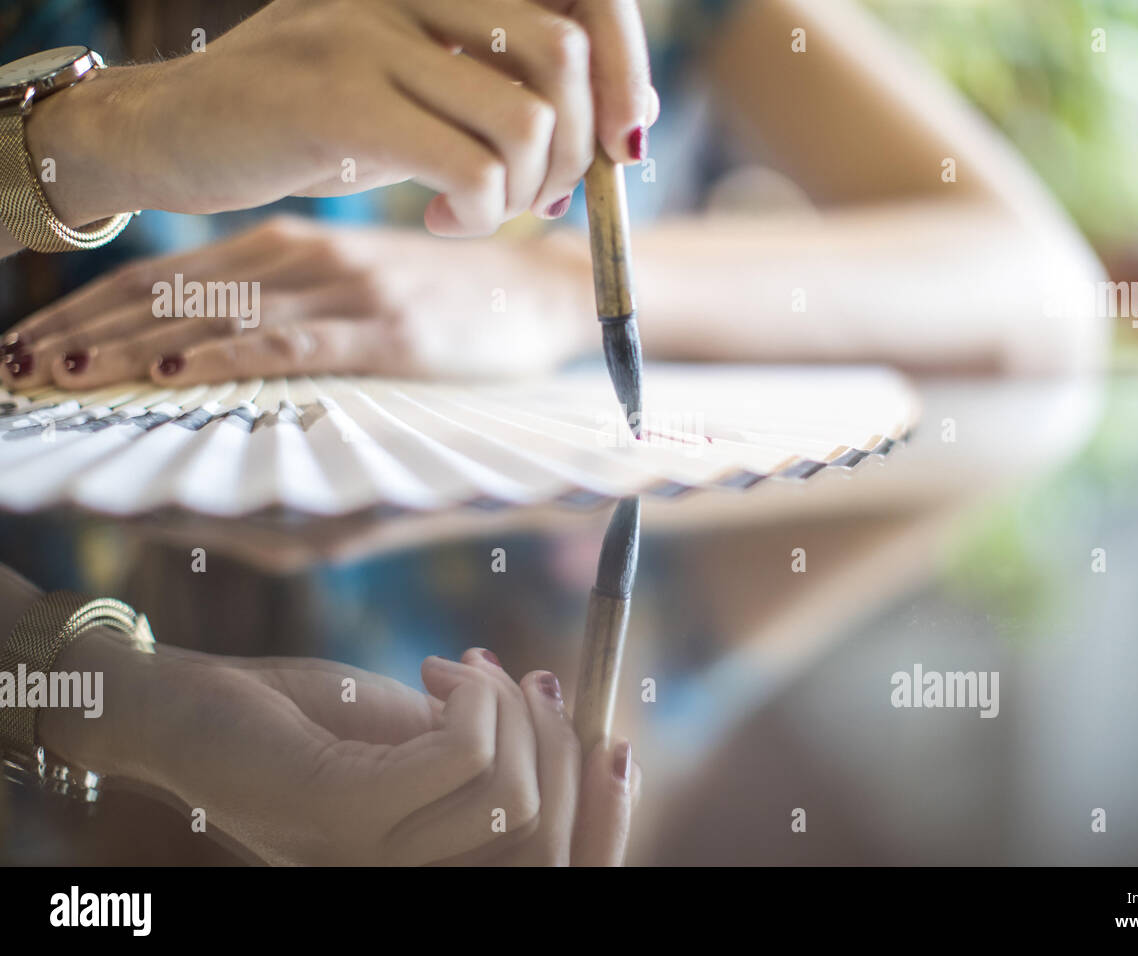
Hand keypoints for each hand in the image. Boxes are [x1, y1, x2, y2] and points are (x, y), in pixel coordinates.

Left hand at [2, 217, 597, 388]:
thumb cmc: (444, 299)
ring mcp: (344, 293)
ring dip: (128, 347)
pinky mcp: (387, 331)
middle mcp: (303, 260)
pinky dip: (228, 354)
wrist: (540, 289)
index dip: (88, 311)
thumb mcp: (353, 286)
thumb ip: (286, 305)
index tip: (28, 346)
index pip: (165, 277)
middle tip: (14, 369)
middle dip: (83, 334)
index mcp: (287, 248)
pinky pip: (292, 343)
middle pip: (168, 296)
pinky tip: (175, 371)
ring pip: (213, 318)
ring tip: (60, 376)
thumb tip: (206, 344)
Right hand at [26, 0, 658, 235]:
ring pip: (524, 121)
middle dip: (579, 148)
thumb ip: (501, 82)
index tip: (618, 144)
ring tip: (481, 210)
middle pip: (566, 54)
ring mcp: (369, 37)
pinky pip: (468, 170)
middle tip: (542, 196)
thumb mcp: (413, 83)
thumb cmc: (306, 116)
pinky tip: (438, 219)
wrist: (173, 131)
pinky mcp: (338, 103)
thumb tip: (627, 114)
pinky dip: (475, 215)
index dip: (625, 71)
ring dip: (525, 191)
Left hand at [43, 634, 640, 864]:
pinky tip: (435, 670)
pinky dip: (474, 695)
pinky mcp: (344, 812)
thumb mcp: (416, 739)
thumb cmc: (307, 724)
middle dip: (563, 745)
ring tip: (463, 668)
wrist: (187, 709)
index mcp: (430, 874)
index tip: (617, 744)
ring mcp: (372, 859)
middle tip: (530, 678)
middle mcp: (405, 884)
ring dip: (510, 706)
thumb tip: (568, 717)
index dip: (606, 820)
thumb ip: (486, 751)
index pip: (554, 876)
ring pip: (513, 794)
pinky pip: (463, 754)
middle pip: (546, 843)